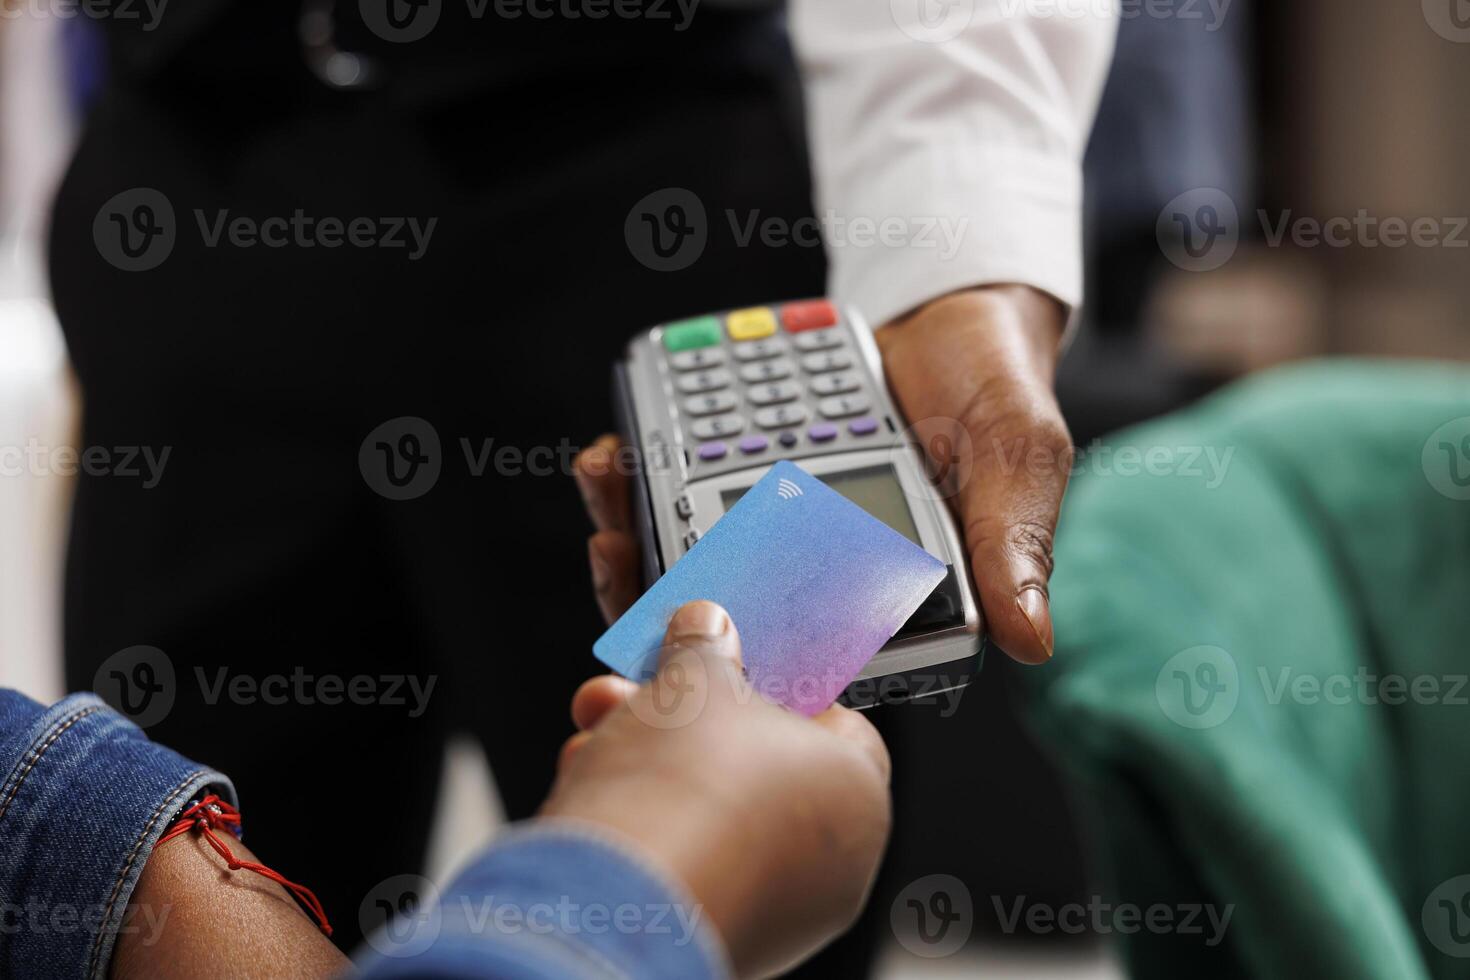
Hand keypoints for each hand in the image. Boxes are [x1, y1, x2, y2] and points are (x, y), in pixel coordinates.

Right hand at [542, 601, 891, 977]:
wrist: (617, 897)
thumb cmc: (687, 792)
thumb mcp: (695, 680)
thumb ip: (706, 648)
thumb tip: (705, 628)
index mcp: (857, 794)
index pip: (833, 722)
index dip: (776, 684)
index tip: (730, 664)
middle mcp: (833, 865)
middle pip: (755, 764)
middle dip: (683, 720)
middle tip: (646, 686)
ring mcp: (775, 910)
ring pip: (708, 812)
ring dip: (645, 764)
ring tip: (599, 730)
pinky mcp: (714, 933)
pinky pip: (680, 858)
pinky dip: (639, 823)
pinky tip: (592, 790)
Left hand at [576, 283, 1070, 663]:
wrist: (947, 313)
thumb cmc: (990, 389)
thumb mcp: (1016, 457)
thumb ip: (1013, 540)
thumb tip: (1030, 639)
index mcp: (883, 591)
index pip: (809, 650)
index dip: (742, 663)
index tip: (687, 644)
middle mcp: (819, 566)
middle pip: (728, 612)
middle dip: (656, 596)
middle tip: (615, 556)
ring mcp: (772, 518)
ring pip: (688, 554)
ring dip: (633, 529)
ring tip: (610, 486)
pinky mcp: (739, 470)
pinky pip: (678, 486)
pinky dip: (639, 475)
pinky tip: (617, 454)